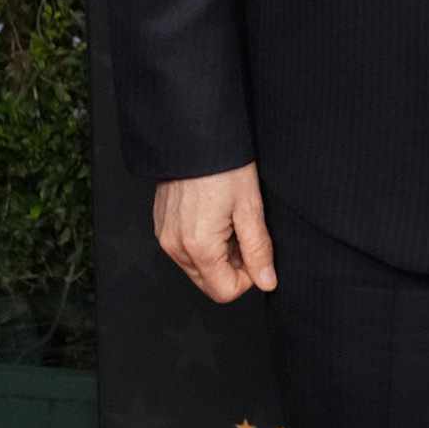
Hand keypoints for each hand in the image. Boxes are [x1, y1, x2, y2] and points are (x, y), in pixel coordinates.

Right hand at [153, 160, 277, 303]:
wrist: (195, 135)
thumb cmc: (224, 166)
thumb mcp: (250, 207)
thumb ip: (258, 250)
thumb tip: (267, 281)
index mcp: (198, 247)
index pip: (224, 291)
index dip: (248, 277)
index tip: (256, 251)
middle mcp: (175, 247)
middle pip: (209, 282)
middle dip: (232, 266)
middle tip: (244, 231)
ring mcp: (165, 236)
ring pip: (197, 267)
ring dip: (218, 254)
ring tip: (229, 219)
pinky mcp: (161, 225)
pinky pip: (184, 249)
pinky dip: (202, 242)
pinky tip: (213, 214)